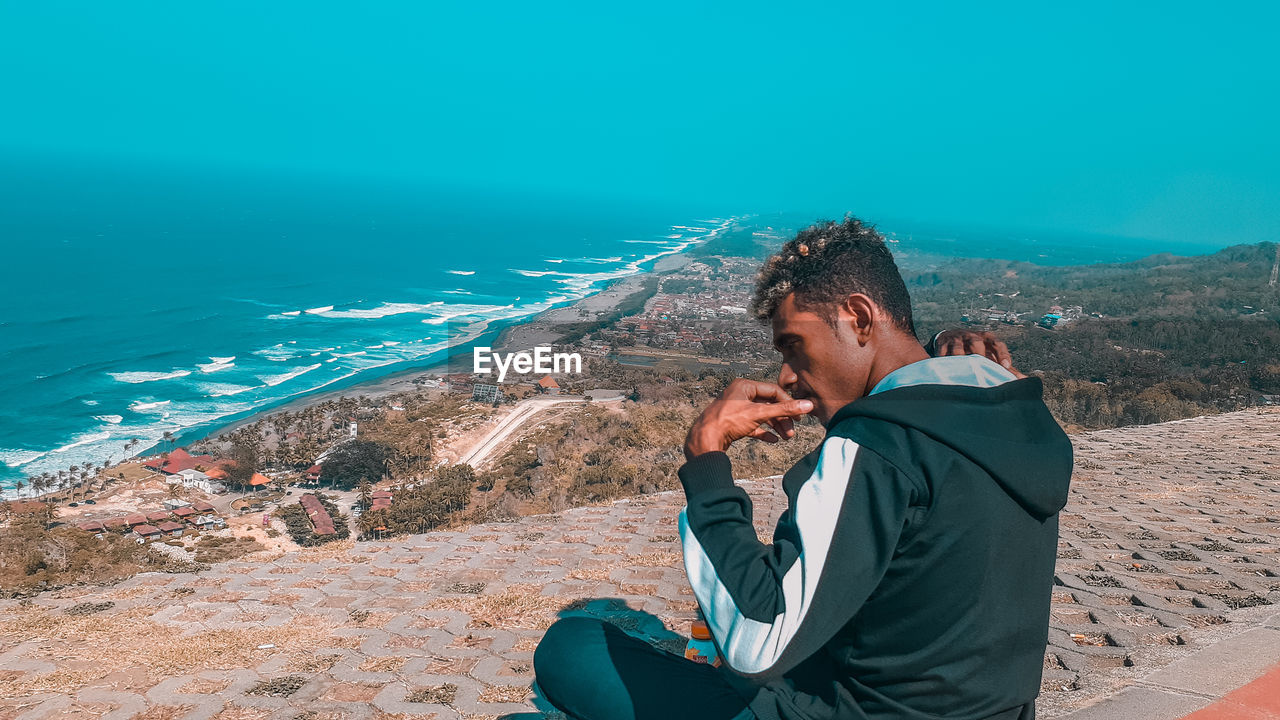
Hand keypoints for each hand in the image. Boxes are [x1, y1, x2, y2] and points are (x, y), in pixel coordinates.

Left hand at [684, 379, 813, 459]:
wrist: (704, 440)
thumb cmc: (728, 422)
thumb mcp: (759, 414)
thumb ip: (784, 410)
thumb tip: (807, 405)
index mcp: (744, 386)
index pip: (773, 390)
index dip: (787, 403)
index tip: (798, 415)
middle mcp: (739, 395)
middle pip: (768, 404)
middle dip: (782, 418)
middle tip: (792, 430)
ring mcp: (736, 409)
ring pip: (761, 416)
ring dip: (775, 426)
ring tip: (786, 437)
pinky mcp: (733, 423)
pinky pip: (752, 426)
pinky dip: (763, 432)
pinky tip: (773, 440)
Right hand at [932, 330, 1025, 377]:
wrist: (950, 338)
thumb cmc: (976, 350)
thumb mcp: (990, 355)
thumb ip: (1006, 369)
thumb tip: (1024, 381)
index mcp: (988, 338)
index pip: (998, 344)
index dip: (1002, 354)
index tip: (1006, 366)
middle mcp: (973, 336)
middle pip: (977, 343)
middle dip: (979, 355)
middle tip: (981, 368)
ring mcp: (957, 339)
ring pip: (958, 348)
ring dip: (959, 359)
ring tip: (962, 371)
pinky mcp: (942, 343)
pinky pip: (942, 352)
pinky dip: (943, 361)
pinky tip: (945, 371)